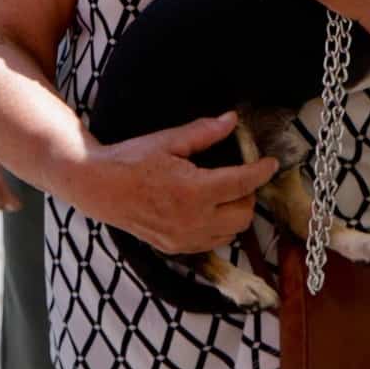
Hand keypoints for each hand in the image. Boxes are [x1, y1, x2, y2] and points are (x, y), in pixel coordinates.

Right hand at [62, 112, 278, 255]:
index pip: (243, 183)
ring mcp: (185, 238)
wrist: (98, 188)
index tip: (271, 163)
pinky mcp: (175, 247)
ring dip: (234, 214)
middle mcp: (194, 220)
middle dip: (248, 194)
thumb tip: (232, 121)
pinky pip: (211, 243)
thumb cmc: (131, 160)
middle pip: (244, 214)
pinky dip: (218, 228)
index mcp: (195, 191)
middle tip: (239, 176)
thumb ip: (204, 133)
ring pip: (231, 234)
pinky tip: (207, 210)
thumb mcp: (168, 141)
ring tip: (223, 194)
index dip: (261, 172)